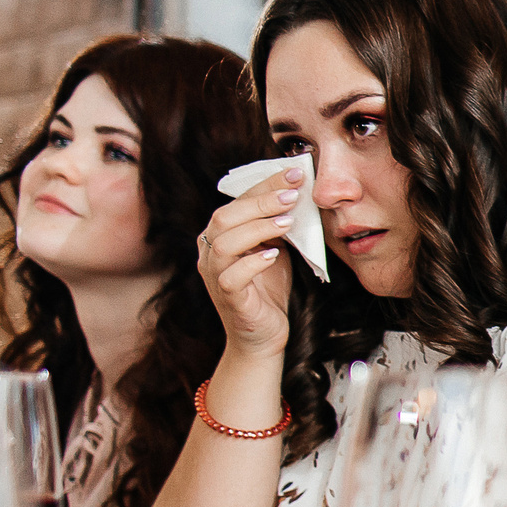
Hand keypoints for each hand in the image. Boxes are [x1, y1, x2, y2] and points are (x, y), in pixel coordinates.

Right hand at [196, 163, 301, 362]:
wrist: (265, 334)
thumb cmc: (268, 289)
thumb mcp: (275, 248)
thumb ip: (278, 225)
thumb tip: (298, 194)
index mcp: (219, 235)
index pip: (237, 201)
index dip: (265, 185)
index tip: (294, 173)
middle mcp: (209, 252)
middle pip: (225, 217)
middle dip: (261, 201)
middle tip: (293, 194)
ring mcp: (215, 276)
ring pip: (224, 243)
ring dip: (258, 228)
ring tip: (287, 222)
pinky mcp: (228, 299)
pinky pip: (232, 277)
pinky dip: (253, 263)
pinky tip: (274, 255)